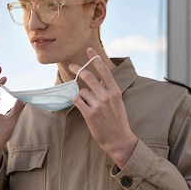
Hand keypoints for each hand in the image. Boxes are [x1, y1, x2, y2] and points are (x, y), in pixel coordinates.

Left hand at [70, 48, 137, 168]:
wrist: (119, 140)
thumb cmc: (118, 120)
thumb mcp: (118, 102)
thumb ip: (109, 89)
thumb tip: (100, 77)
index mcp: (115, 91)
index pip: (104, 70)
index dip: (95, 58)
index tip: (89, 50)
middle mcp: (107, 96)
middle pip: (88, 76)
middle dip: (78, 69)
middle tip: (71, 66)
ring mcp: (98, 105)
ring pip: (82, 91)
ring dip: (82, 95)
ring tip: (89, 105)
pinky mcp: (89, 114)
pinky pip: (77, 100)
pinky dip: (77, 102)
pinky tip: (83, 107)